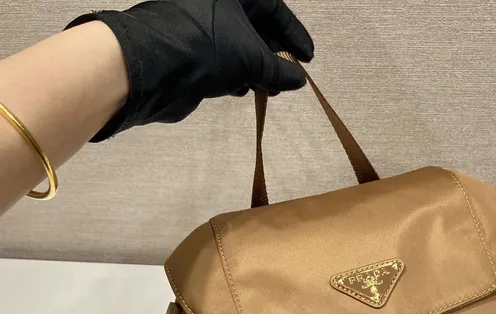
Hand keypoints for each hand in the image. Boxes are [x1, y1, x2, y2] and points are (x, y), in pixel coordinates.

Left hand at [66, 0, 313, 140]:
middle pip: (254, 26)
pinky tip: (243, 89)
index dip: (293, 34)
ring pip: (237, 46)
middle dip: (273, 54)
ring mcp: (199, 26)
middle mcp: (214, 3)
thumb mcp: (252, 58)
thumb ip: (279, 70)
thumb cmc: (207, 48)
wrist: (154, 67)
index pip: (273, 8)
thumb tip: (299, 79)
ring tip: (270, 89)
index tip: (307, 58)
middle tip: (288, 77)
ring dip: (256, 69)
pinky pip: (220, 59)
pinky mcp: (189, 49)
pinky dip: (235, 74)